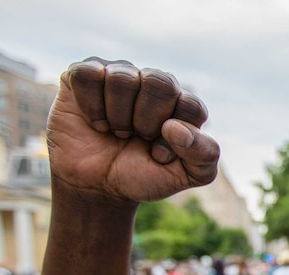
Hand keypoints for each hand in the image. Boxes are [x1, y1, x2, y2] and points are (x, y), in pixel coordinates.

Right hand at [47, 58, 219, 203]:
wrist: (95, 186)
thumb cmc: (141, 175)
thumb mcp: (184, 175)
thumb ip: (204, 156)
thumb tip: (175, 127)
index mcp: (183, 104)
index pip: (191, 106)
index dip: (174, 138)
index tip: (159, 154)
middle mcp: (154, 83)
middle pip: (160, 82)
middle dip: (145, 120)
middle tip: (135, 137)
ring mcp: (120, 74)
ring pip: (122, 78)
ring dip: (116, 116)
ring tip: (115, 130)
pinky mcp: (84, 74)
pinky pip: (89, 74)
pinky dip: (90, 106)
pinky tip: (94, 120)